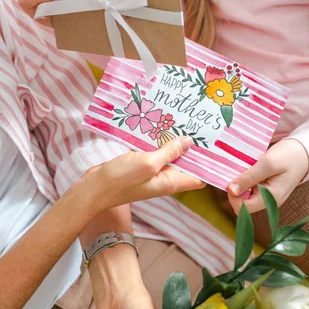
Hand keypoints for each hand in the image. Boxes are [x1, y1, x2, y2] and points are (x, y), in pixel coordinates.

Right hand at [83, 137, 203, 214]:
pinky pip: (154, 152)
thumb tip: (190, 142)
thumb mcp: (148, 163)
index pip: (199, 178)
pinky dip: (158, 141)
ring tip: (183, 120)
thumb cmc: (120, 180)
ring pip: (170, 155)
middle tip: (200, 126)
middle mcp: (164, 178)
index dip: (208, 165)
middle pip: (186, 164)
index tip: (215, 146)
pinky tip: (159, 125)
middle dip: (193, 147)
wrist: (93, 188)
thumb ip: (169, 152)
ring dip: (174, 141)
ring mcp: (152, 171)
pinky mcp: (140, 165)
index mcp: (171, 182)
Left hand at [228, 139, 308, 214]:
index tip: (235, 177)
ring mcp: (267, 196)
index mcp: (270, 199)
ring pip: (244, 194)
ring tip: (247, 166)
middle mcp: (268, 202)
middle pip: (242, 202)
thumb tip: (231, 190)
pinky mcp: (265, 188)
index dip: (233, 195)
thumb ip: (249, 177)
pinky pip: (250, 187)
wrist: (304, 152)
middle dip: (237, 186)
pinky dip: (246, 177)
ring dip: (241, 181)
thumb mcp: (268, 164)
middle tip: (241, 168)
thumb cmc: (289, 156)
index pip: (242, 208)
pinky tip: (251, 167)